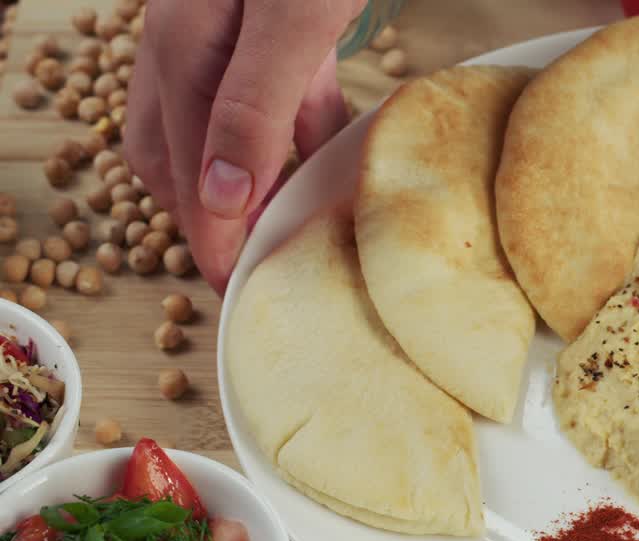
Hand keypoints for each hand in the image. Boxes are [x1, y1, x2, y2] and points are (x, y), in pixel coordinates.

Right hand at [125, 0, 363, 293]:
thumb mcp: (287, 19)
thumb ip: (253, 103)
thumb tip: (223, 198)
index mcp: (184, 53)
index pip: (186, 172)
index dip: (209, 239)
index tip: (234, 290)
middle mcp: (192, 46)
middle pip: (182, 155)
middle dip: (210, 217)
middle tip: (250, 269)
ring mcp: (229, 33)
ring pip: (229, 129)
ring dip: (256, 180)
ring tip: (290, 229)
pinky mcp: (274, 18)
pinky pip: (279, 94)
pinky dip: (299, 134)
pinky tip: (330, 159)